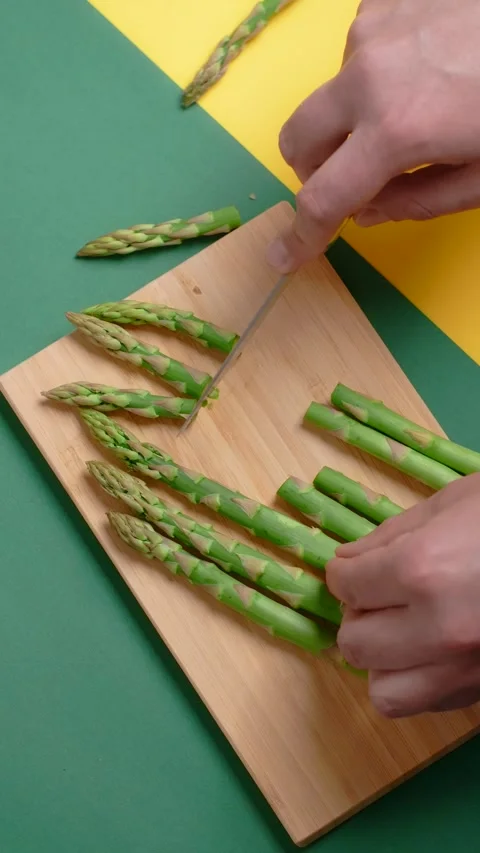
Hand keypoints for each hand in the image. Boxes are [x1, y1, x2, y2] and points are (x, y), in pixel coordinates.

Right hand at [267, 0, 479, 272]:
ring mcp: (373, 28)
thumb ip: (418, 202)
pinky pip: (357, 51)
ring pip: (332, 94)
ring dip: (354, 116)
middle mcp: (369, 74)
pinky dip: (376, 73)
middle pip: (298, 140)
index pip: (322, 199)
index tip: (285, 256)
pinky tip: (423, 68)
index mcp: (396, 130)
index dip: (302, 236)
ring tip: (416, 107)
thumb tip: (367, 211)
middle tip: (357, 178)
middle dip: (316, 170)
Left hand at [326, 474, 479, 717]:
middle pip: (354, 643)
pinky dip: (420, 679)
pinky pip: (430, 703)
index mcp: (423, 571)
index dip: (344, 572)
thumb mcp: (453, 504)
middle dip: (359, 613)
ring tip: (403, 630)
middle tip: (380, 594)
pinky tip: (437, 648)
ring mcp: (468, 669)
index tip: (355, 568)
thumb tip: (349, 560)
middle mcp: (439, 630)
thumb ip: (392, 535)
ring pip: (384, 692)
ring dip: (383, 659)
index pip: (345, 585)